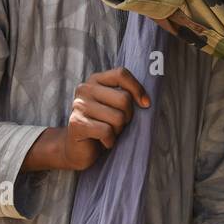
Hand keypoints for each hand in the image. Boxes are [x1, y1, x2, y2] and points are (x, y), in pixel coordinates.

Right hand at [31, 67, 148, 170]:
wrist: (79, 149)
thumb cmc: (103, 125)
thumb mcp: (116, 107)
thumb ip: (126, 96)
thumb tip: (146, 101)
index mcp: (96, 80)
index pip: (121, 74)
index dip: (137, 89)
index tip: (145, 104)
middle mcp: (85, 89)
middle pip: (124, 99)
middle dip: (128, 117)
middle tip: (118, 125)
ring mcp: (79, 106)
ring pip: (118, 117)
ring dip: (118, 130)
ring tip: (109, 133)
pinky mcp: (77, 124)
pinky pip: (107, 131)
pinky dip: (110, 141)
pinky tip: (103, 141)